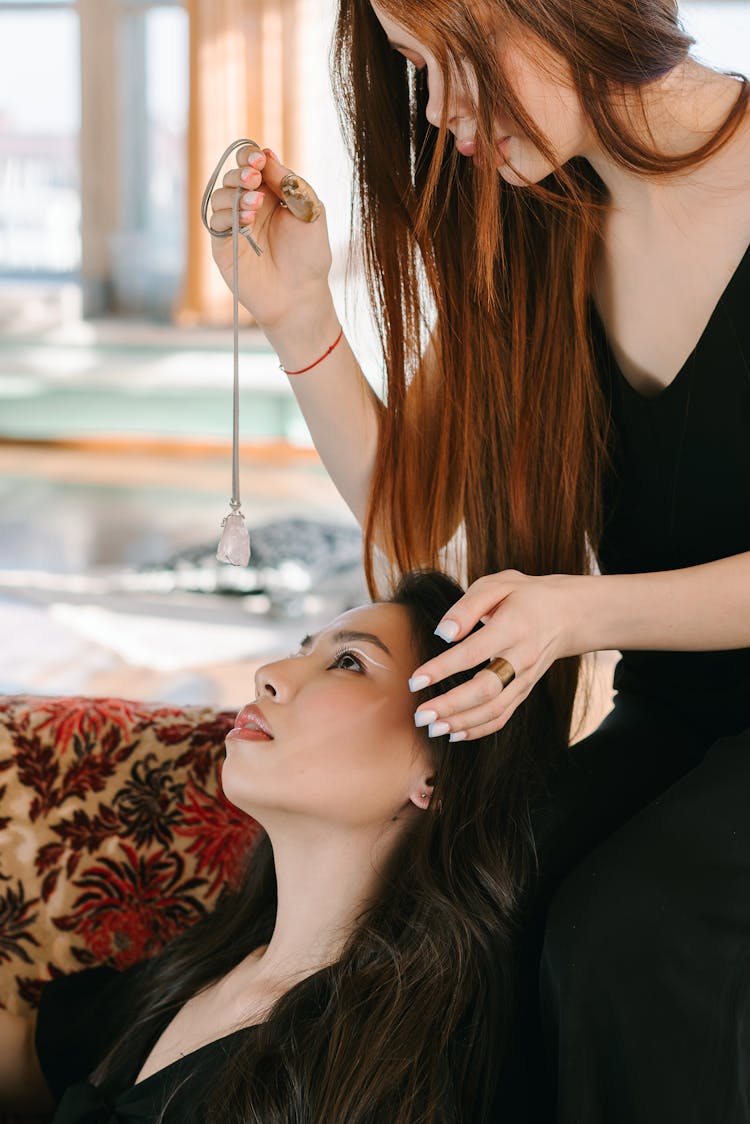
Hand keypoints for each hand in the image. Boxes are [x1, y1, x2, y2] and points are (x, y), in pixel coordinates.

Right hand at [209, 144, 333, 329]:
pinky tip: (247, 219)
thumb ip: (290, 182)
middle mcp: (250, 207)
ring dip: (235, 194)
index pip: (253, 165)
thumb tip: (266, 152)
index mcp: (271, 194)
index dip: (251, 157)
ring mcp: (235, 226)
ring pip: (220, 196)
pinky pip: (215, 221)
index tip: (259, 160)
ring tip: (255, 205)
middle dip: (241, 173)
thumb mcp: (310, 211)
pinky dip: (227, 214)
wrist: (300, 295)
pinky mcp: (223, 246)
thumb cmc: (310, 255)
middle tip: (253, 179)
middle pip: (233, 176)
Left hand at [409, 571, 577, 740]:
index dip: (442, 668)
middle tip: (420, 715)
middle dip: (450, 705)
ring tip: (432, 728)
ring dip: (461, 722)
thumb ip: (467, 606)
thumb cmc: (522, 595)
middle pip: (486, 689)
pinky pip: (503, 716)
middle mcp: (522, 657)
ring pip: (495, 709)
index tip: (414, 680)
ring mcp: (526, 678)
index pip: (473, 653)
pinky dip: (478, 729)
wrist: (567, 613)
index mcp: (513, 626)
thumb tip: (443, 634)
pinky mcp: (525, 691)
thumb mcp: (497, 584)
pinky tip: (454, 733)